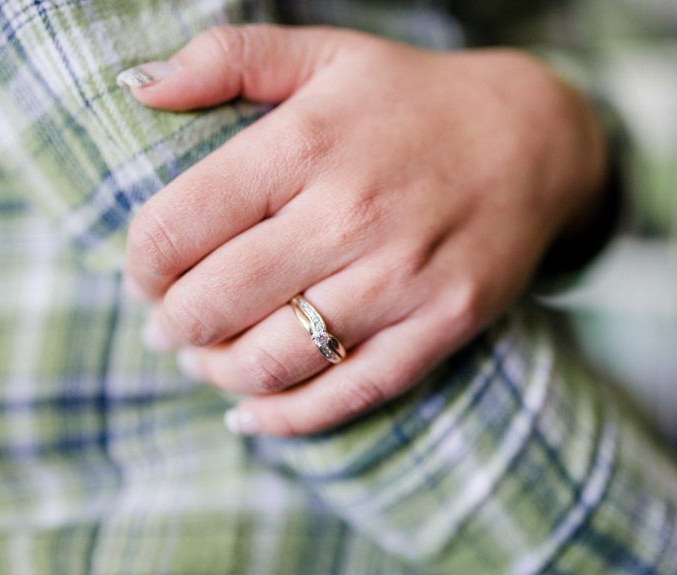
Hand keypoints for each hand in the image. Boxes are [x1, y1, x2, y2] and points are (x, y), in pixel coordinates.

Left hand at [121, 24, 606, 435]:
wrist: (536, 142)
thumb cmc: (415, 100)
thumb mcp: (326, 53)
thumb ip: (227, 57)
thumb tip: (139, 88)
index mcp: (309, 143)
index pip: (179, 224)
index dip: (142, 262)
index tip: (144, 271)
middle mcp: (353, 214)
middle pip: (216, 301)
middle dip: (172, 324)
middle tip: (167, 324)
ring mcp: (404, 279)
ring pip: (275, 358)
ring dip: (218, 372)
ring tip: (205, 361)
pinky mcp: (441, 326)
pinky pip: (348, 393)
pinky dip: (287, 418)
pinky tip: (250, 416)